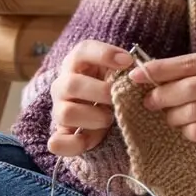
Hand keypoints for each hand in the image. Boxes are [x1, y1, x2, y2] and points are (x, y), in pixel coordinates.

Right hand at [46, 39, 135, 156]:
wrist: (104, 109)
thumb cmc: (115, 85)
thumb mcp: (120, 72)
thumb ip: (128, 70)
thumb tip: (139, 72)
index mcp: (78, 63)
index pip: (83, 50)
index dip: (104, 55)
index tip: (128, 62)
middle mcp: (63, 84)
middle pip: (72, 84)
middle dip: (101, 93)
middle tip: (118, 99)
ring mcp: (60, 109)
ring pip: (66, 113)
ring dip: (93, 117)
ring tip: (109, 118)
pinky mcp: (62, 134)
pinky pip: (57, 142)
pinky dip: (72, 145)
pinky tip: (90, 141)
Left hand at [129, 48, 195, 156]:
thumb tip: (156, 75)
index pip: (189, 62)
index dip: (159, 69)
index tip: (136, 76)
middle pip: (188, 88)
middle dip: (162, 96)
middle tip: (150, 102)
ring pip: (192, 111)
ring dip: (173, 116)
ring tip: (171, 118)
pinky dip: (187, 131)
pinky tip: (188, 129)